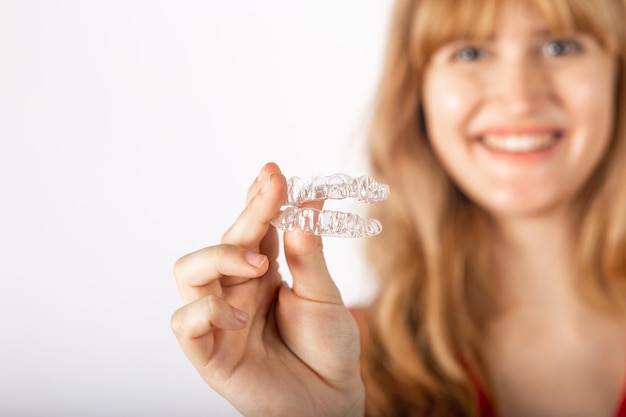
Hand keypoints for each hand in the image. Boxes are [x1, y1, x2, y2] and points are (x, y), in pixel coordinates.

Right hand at [170, 162, 364, 416]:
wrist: (330, 401)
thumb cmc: (327, 348)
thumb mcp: (325, 296)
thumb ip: (309, 253)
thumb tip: (307, 203)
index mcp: (263, 271)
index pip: (252, 227)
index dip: (258, 199)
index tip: (273, 173)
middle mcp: (236, 288)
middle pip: (224, 240)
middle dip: (247, 215)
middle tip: (272, 194)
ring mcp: (219, 319)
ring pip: (188, 272)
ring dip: (220, 257)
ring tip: (259, 264)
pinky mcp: (209, 352)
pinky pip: (186, 323)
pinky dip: (206, 311)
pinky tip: (241, 315)